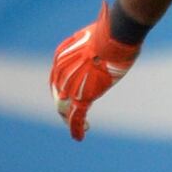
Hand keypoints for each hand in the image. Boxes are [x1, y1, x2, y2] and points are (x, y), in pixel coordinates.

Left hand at [48, 0, 142, 138]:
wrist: (114, 37)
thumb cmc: (110, 33)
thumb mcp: (97, 37)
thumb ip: (94, 44)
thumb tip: (105, 34)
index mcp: (61, 57)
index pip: (58, 78)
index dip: (63, 89)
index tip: (71, 96)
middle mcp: (62, 72)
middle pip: (59, 94)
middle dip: (65, 106)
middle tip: (74, 116)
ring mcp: (71, 85)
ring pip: (65, 108)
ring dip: (71, 119)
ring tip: (82, 128)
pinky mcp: (82, 96)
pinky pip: (76, 117)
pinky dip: (77, 129)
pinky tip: (80, 137)